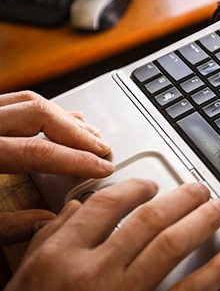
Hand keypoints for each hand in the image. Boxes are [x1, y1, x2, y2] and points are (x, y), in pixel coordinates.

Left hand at [0, 91, 113, 244]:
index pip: (39, 150)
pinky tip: (58, 123)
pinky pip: (16, 100)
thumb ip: (8, 224)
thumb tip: (47, 222)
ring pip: (30, 100)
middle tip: (103, 148)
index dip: (77, 159)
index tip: (103, 168)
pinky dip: (43, 109)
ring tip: (88, 134)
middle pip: (40, 114)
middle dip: (78, 132)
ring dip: (64, 117)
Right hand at [6, 179, 219, 290]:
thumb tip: (77, 209)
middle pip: (147, 220)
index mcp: (61, 255)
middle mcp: (94, 271)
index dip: (135, 188)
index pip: (107, 205)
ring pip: (171, 246)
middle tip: (201, 190)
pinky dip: (216, 271)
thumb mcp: (27, 275)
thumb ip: (53, 237)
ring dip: (202, 222)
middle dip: (181, 199)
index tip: (152, 185)